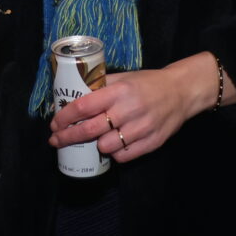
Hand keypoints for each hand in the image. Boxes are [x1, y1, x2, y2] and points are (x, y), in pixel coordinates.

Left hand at [47, 53, 225, 163]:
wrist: (181, 92)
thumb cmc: (148, 83)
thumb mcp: (123, 78)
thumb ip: (100, 87)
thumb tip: (71, 98)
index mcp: (119, 91)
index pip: (83, 107)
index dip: (64, 118)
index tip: (54, 124)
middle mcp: (128, 110)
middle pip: (89, 130)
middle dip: (68, 138)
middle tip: (57, 140)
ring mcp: (141, 128)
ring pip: (106, 147)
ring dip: (96, 145)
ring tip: (96, 139)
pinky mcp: (151, 142)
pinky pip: (123, 156)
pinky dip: (114, 154)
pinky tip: (114, 146)